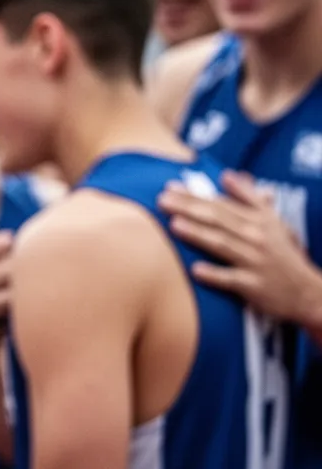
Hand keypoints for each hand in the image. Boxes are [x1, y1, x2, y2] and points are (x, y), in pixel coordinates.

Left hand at [157, 170, 321, 325]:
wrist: (308, 293)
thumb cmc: (282, 254)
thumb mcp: (272, 222)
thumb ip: (249, 197)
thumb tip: (227, 175)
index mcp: (258, 220)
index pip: (221, 204)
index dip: (195, 195)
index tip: (170, 187)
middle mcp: (257, 238)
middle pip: (218, 219)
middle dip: (189, 208)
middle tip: (162, 201)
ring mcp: (255, 262)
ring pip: (223, 245)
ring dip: (198, 234)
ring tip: (174, 225)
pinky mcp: (254, 286)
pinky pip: (232, 280)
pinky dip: (215, 275)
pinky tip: (196, 270)